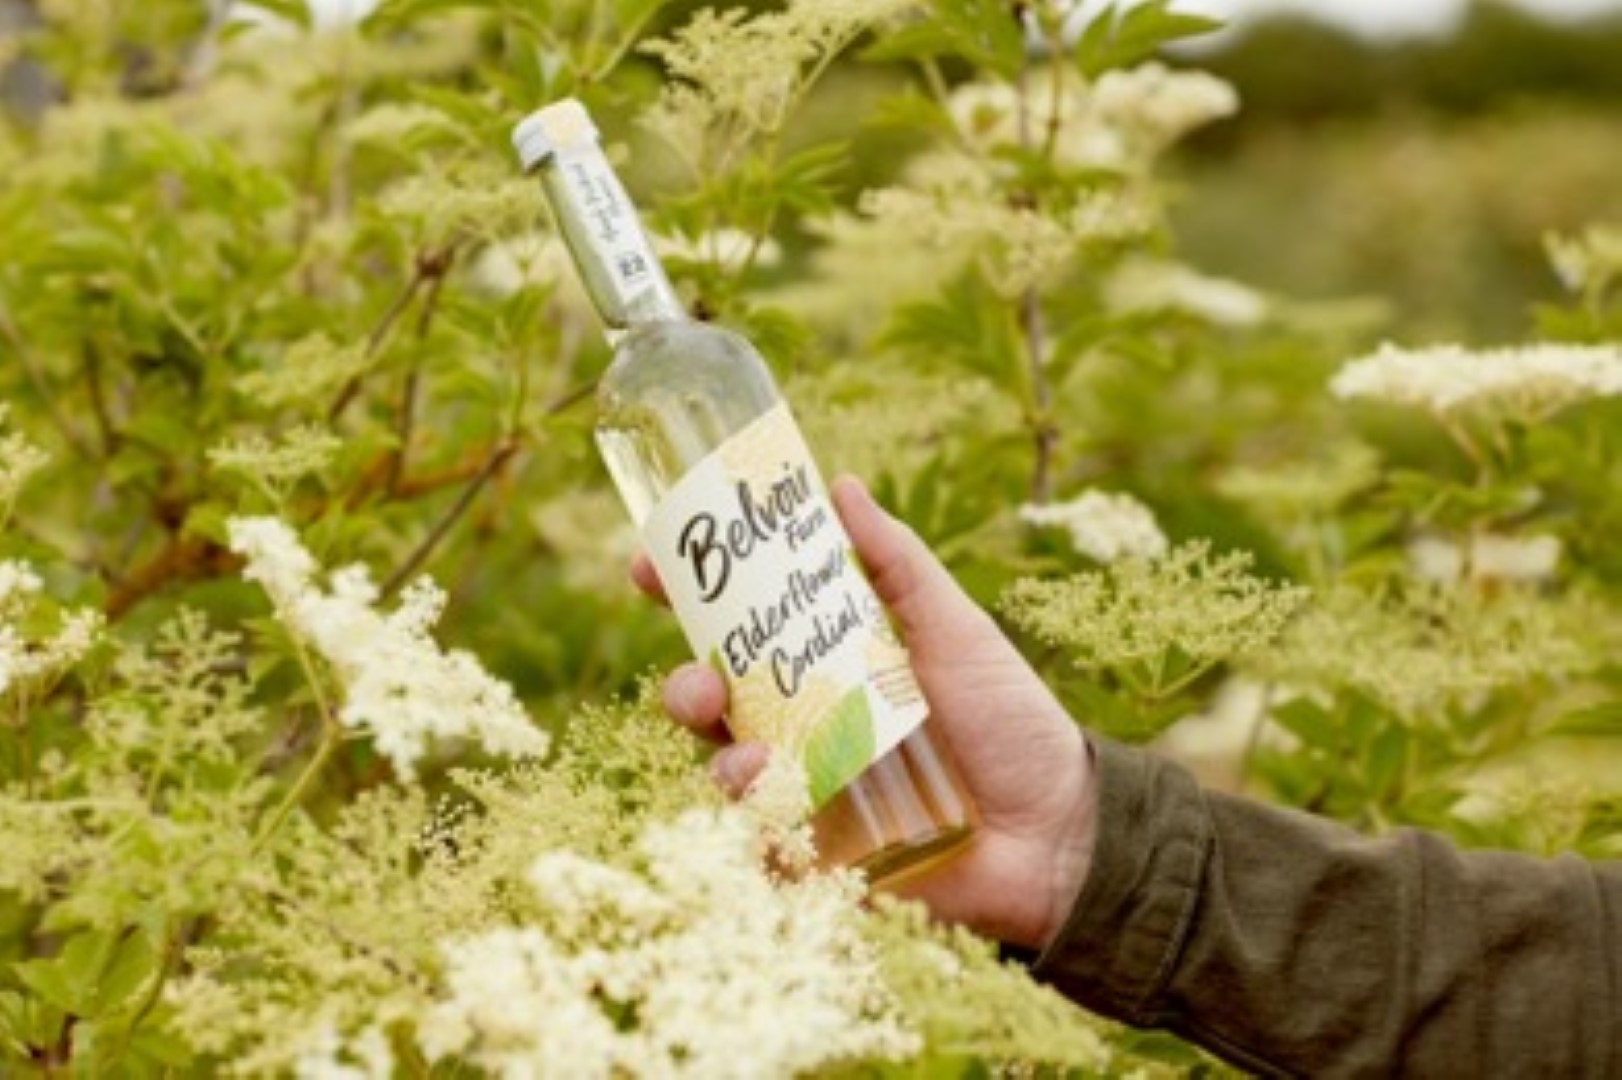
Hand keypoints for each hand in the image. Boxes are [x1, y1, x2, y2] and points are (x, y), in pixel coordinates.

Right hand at [635, 476, 1096, 949]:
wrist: (1060, 828)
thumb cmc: (1011, 720)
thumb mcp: (954, 627)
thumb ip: (897, 563)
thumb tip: (841, 483)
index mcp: (827, 664)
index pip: (738, 628)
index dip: (686, 596)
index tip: (650, 567)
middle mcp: (805, 725)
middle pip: (714, 701)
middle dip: (686, 687)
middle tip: (701, 684)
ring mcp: (808, 791)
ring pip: (727, 773)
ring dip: (723, 763)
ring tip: (757, 761)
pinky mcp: (822, 859)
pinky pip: (764, 851)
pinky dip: (758, 837)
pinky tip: (780, 820)